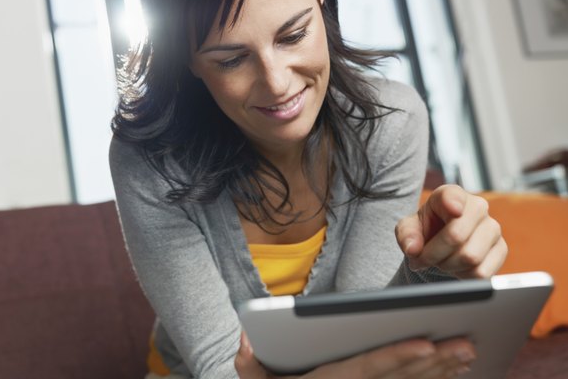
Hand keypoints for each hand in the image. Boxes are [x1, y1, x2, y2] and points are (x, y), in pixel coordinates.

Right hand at [235, 331, 475, 377]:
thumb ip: (248, 366)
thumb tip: (245, 339)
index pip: (368, 368)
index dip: (396, 356)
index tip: (423, 342)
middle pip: (400, 378)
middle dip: (434, 362)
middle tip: (464, 344)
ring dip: (441, 372)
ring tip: (468, 354)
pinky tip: (453, 371)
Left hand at [395, 184, 507, 278]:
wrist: (441, 244)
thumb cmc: (425, 231)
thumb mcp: (408, 229)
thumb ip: (406, 235)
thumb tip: (413, 249)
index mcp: (450, 195)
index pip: (453, 196)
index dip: (453, 203)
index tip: (453, 210)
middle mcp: (477, 207)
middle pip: (457, 236)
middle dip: (433, 254)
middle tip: (422, 260)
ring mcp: (493, 228)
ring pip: (470, 257)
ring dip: (447, 266)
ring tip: (439, 262)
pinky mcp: (501, 249)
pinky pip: (482, 271)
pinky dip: (463, 276)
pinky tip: (456, 268)